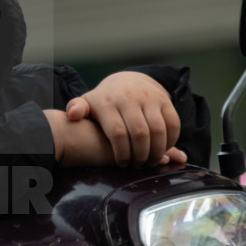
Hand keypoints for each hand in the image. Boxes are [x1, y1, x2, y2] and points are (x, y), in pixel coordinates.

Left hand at [45, 109, 186, 166]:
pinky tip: (162, 149)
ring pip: (158, 130)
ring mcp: (149, 98)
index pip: (117, 133)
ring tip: (150, 161)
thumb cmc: (105, 101)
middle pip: (140, 133)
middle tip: (138, 165)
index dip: (122, 153)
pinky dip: (171, 141)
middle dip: (140, 155)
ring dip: (156, 151)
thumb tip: (72, 115)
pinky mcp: (165, 100)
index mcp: (108, 102)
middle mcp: (129, 98)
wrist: (129, 79)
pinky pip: (173, 124)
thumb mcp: (88, 103)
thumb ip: (76, 109)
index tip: (122, 164)